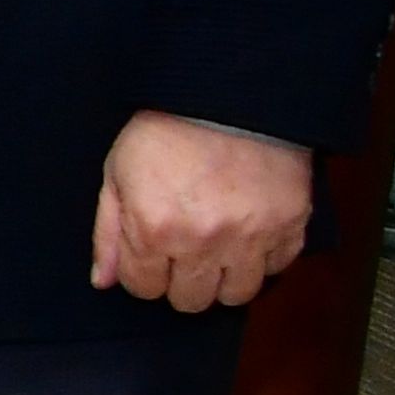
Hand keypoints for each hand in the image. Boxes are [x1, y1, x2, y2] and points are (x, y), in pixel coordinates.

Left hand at [95, 109, 315, 311]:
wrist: (231, 94)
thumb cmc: (165, 131)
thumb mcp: (118, 174)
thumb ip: (109, 233)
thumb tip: (103, 281)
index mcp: (155, 230)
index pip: (145, 289)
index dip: (144, 273)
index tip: (152, 254)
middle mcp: (204, 242)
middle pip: (191, 301)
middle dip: (181, 281)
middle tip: (184, 253)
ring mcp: (252, 237)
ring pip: (238, 295)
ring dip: (224, 278)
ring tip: (218, 250)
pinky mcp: (291, 225)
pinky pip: (279, 267)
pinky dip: (264, 258)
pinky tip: (249, 234)